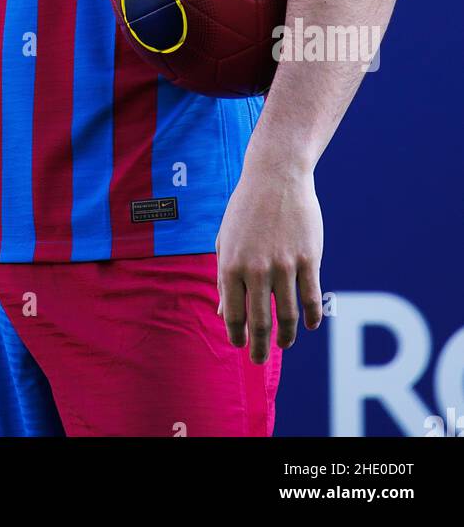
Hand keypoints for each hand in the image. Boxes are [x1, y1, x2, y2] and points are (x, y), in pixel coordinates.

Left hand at [215, 164, 323, 362]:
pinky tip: (309, 325)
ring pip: (289, 315)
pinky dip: (311, 317)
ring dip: (287, 336)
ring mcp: (284, 265)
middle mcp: (256, 269)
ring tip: (285, 344)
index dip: (237, 336)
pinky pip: (312, 298)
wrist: (276, 176)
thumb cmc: (246, 209)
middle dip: (260, 346)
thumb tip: (225, 314)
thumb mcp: (226, 241)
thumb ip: (225, 279)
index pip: (233, 314)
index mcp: (230, 265)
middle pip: (261, 322)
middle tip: (259, 359)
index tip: (241, 346)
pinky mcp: (309, 259)